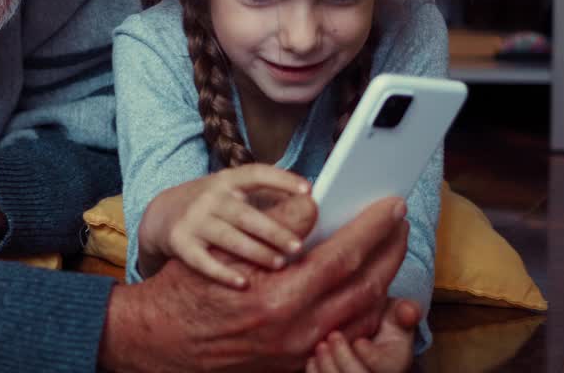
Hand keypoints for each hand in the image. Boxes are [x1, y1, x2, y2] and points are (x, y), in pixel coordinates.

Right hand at [99, 195, 408, 372]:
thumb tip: (316, 206)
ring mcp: (300, 350)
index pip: (345, 257)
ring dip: (383, 278)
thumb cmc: (189, 291)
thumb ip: (276, 227)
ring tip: (386, 249)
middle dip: (389, 250)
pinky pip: (348, 333)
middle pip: (365, 287)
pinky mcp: (298, 360)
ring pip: (363, 313)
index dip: (374, 228)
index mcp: (279, 298)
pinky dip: (365, 307)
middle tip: (398, 222)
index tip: (391, 206)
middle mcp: (296, 329)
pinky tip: (366, 287)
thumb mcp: (224, 250)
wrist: (165, 339)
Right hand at [136, 164, 309, 284]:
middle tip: (298, 247)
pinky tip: (242, 283)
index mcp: (226, 181)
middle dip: (274, 230)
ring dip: (255, 252)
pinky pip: (203, 261)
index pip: (255, 174)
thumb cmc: (209, 206)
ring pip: (228, 238)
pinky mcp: (180, 243)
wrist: (160, 215)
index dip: (282, 179)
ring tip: (279, 264)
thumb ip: (262, 198)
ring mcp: (193, 220)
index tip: (308, 190)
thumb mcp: (229, 192)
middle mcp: (209, 198)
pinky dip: (222, 273)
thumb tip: (308, 208)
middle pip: (245, 214)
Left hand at [306, 298, 419, 372]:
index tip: (359, 341)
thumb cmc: (384, 320)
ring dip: (327, 368)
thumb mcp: (399, 313)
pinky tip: (312, 360)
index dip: (369, 357)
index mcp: (394, 362)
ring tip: (320, 347)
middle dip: (344, 361)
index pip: (384, 367)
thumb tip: (409, 311)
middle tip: (333, 336)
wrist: (369, 328)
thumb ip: (406, 311)